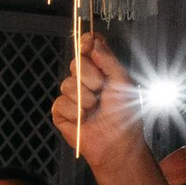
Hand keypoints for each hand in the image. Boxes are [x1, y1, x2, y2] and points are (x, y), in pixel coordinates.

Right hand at [51, 34, 149, 169]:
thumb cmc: (125, 115)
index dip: (86, 43)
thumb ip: (108, 59)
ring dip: (83, 99)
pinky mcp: (61, 112)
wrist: (116, 144)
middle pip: (76, 63)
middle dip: (89, 76)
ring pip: (67, 84)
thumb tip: (94, 41)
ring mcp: (72, 96)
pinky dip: (73, 112)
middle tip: (101, 90)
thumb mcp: (123, 82)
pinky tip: (83, 119)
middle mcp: (86, 80)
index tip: (87, 45)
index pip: (89, 47)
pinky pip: (60, 103)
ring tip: (94, 109)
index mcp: (102, 70)